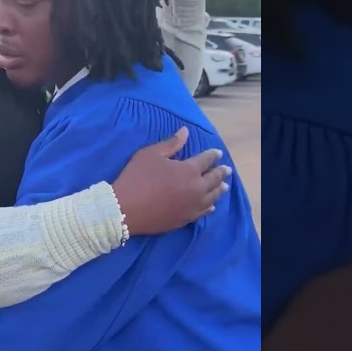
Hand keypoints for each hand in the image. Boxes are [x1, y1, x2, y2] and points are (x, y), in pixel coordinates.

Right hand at [111, 127, 230, 235]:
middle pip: (214, 179)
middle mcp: (196, 188)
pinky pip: (203, 212)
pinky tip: (211, 205)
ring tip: (224, 187)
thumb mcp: (151, 154)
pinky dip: (209, 206)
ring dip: (219, 190)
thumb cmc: (136, 177)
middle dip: (221, 172)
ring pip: (212, 197)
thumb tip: (186, 131)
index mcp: (189, 170)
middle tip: (226, 170)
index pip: (206, 160)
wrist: (125, 209)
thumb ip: (171, 144)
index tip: (217, 153)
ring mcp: (192, 206)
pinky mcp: (185, 219)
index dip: (212, 155)